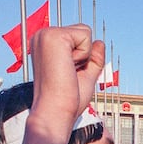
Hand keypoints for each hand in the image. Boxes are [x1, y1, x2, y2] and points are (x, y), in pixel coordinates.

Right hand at [20, 25, 104, 143]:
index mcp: (45, 44)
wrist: (55, 111)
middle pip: (83, 32)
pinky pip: (85, 36)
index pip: (77, 38)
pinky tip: (68, 67)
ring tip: (68, 71)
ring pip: (85, 32)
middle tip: (69, 74)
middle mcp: (43, 36)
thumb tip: (100, 42)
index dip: (83, 58)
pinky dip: (84, 55)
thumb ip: (92, 59)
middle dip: (85, 55)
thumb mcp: (85, 75)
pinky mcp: (53, 36)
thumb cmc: (67, 99)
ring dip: (84, 55)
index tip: (68, 75)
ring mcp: (46, 34)